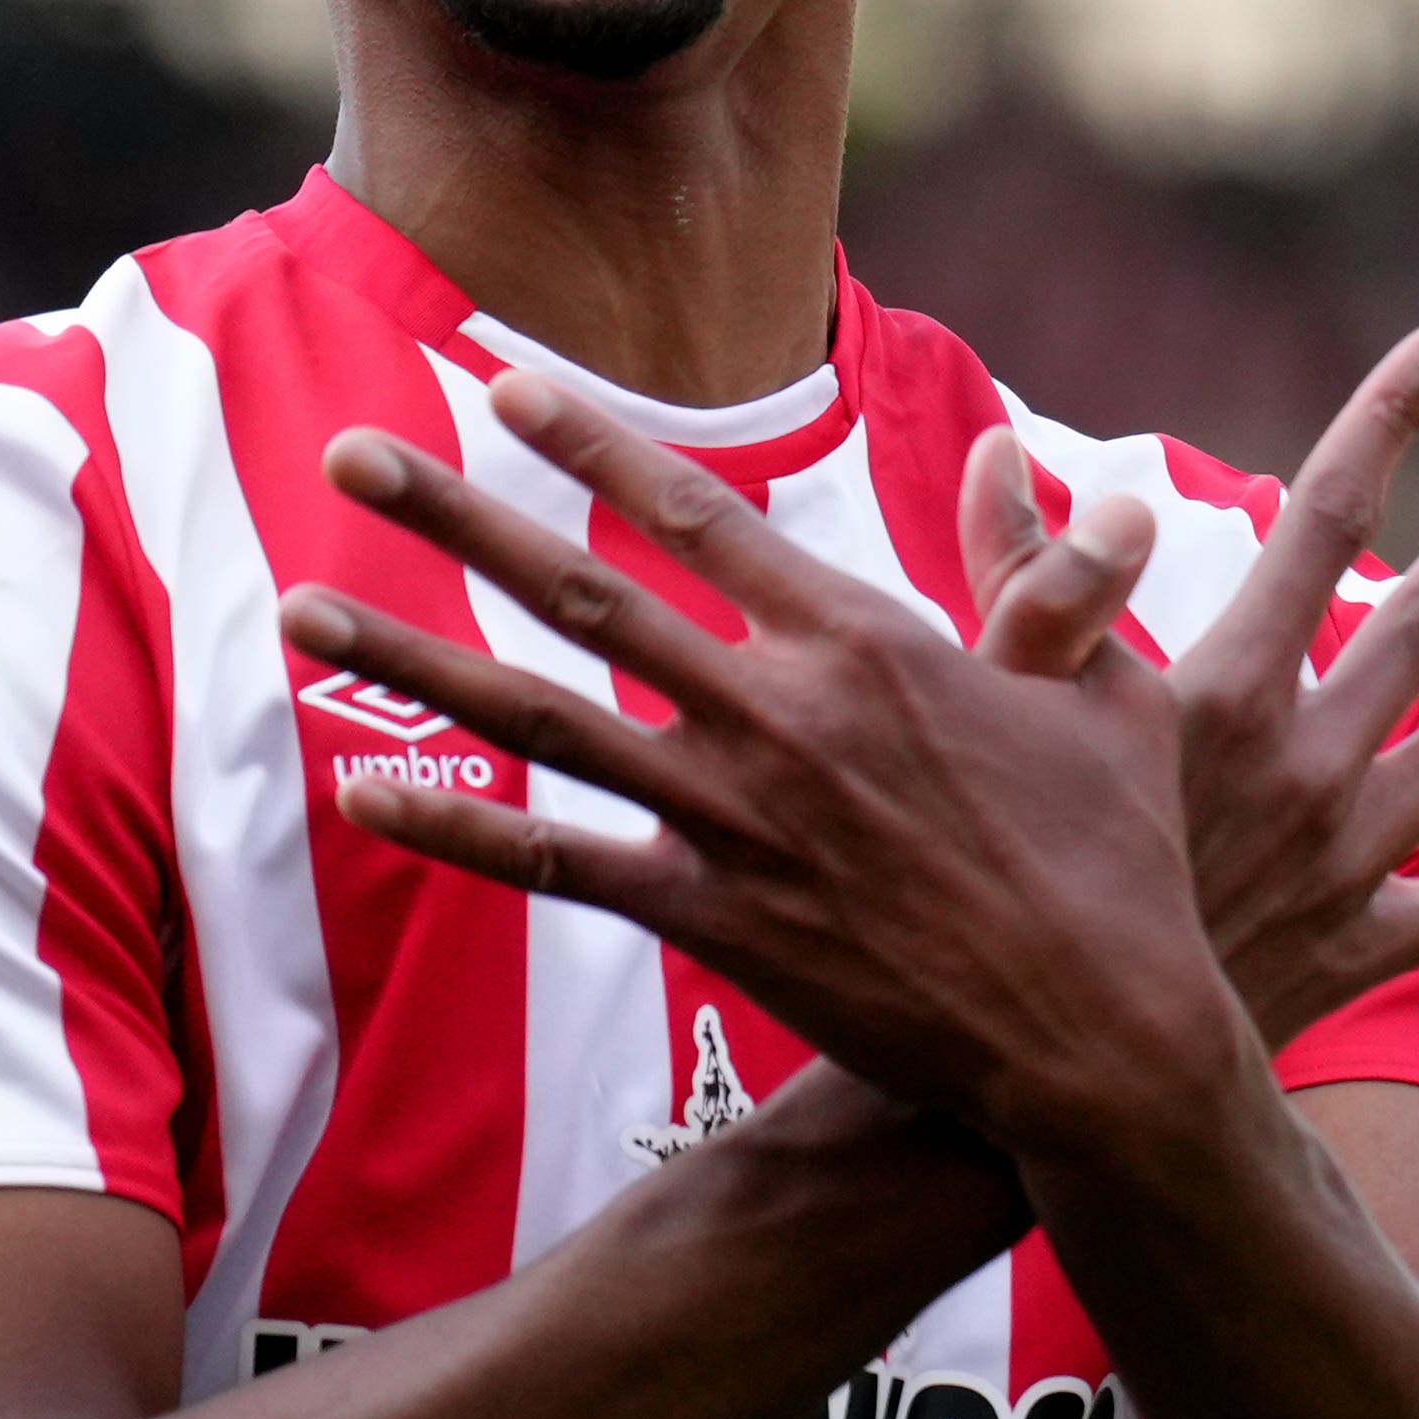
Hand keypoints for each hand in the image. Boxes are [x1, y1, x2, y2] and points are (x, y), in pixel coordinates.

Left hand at [283, 372, 1253, 1160]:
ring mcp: (736, 818)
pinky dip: (457, 828)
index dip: (589, 442)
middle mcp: (779, 713)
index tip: (498, 388)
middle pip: (581, 588)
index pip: (697, 512)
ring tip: (299, 609)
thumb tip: (1027, 459)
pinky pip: (557, 864)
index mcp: (866, 640)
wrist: (1098, 1030)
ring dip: (411, 657)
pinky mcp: (714, 921)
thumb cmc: (1119, 860)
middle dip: (453, 512)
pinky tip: (364, 795)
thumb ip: (1044, 573)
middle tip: (349, 449)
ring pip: (539, 715)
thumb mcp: (1106, 692)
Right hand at [959, 324, 1418, 1046]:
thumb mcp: (990, 719)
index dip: (1385, 421)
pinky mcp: (1361, 947)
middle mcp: (1313, 761)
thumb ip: (1019, 581)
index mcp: (1230, 689)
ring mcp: (1351, 858)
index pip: (1323, 521)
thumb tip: (1011, 453)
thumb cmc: (1011, 891)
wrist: (1064, 1077)